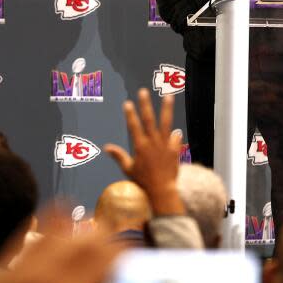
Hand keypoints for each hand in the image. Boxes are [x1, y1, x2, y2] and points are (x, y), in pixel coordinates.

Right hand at [104, 89, 183, 214]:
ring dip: (167, 108)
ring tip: (168, 96)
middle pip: (149, 119)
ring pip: (166, 123)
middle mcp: (153, 142)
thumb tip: (106, 147)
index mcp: (140, 146)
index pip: (134, 126)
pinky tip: (176, 131)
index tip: (127, 103)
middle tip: (143, 92)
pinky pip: (176, 138)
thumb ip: (118, 156)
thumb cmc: (143, 181)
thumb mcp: (128, 169)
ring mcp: (165, 145)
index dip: (130, 114)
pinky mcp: (175, 150)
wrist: (162, 190)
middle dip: (145, 104)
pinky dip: (175, 134)